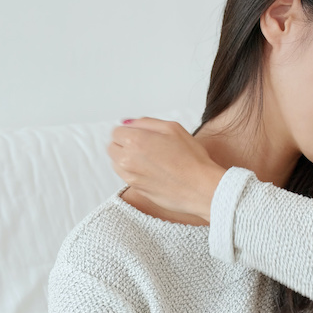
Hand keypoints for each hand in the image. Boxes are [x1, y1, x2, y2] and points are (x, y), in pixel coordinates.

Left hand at [107, 117, 227, 222]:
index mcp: (135, 141)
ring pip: (116, 163)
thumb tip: (128, 123)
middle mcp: (127, 160)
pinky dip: (133, 172)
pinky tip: (151, 171)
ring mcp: (130, 177)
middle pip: (112, 147)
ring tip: (149, 159)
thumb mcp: (172, 128)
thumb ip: (146, 122)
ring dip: (126, 158)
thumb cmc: (191, 158)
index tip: (140, 134)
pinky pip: (125, 177)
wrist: (200, 188)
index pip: (116, 132)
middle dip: (124, 144)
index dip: (129, 131)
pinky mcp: (136, 190)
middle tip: (145, 145)